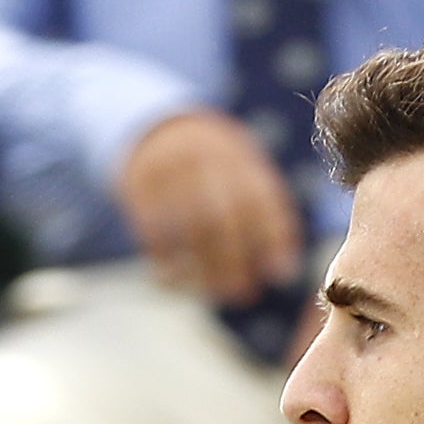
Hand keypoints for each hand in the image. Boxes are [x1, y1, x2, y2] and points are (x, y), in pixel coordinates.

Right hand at [116, 108, 306, 307]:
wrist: (159, 129)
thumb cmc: (214, 171)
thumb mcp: (244, 173)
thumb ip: (266, 214)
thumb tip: (284, 272)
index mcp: (237, 154)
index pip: (259, 197)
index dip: (273, 237)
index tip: (282, 274)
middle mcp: (204, 158)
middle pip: (221, 214)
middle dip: (235, 260)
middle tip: (243, 293)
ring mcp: (169, 171)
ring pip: (189, 227)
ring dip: (203, 267)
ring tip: (215, 294)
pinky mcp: (139, 187)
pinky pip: (155, 232)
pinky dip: (166, 262)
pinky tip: (177, 281)